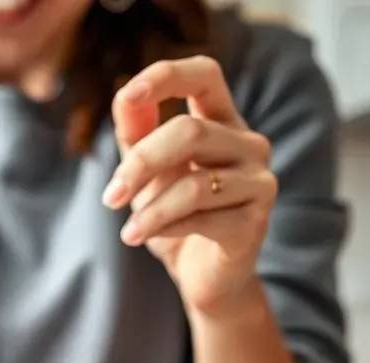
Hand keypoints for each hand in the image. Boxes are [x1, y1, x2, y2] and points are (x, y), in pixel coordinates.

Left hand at [104, 56, 277, 315]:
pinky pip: (202, 218)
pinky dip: (165, 228)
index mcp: (223, 122)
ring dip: (151, 209)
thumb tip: (125, 96)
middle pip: (191, 132)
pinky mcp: (254, 223)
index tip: (127, 95)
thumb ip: (138, 136)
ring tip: (127, 232)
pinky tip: (141, 238)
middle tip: (111, 196)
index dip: (166, 77)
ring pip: (195, 183)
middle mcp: (249, 145)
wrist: (206, 280)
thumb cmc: (176, 220)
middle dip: (141, 163)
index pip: (204, 75)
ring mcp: (258, 182)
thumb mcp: (149, 175)